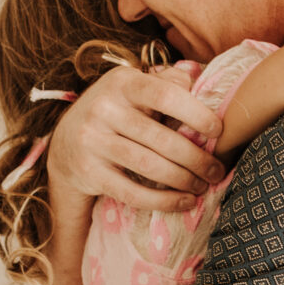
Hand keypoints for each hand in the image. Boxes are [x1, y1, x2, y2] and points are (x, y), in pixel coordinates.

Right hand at [47, 62, 225, 211]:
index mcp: (122, 82)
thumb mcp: (134, 88)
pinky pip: (132, 192)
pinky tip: (185, 202)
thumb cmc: (116, 111)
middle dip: (196, 158)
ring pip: (149, 166)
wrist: (65, 143)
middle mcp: (103, 108)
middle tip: (217, 170)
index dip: (197, 114)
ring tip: (203, 186)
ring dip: (183, 180)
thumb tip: (201, 82)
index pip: (165, 94)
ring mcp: (92, 141)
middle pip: (161, 138)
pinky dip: (163, 201)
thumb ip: (165, 83)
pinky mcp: (88, 172)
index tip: (218, 131)